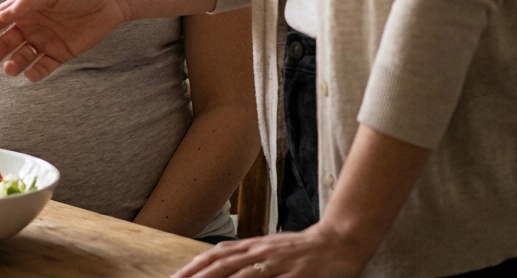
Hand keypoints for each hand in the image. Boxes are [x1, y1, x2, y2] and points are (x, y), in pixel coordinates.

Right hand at [0, 0, 125, 80]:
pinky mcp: (60, 53)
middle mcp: (29, 25)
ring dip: (12, 65)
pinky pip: (42, 67)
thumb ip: (28, 1)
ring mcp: (43, 40)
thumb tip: (4, 14)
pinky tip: (31, 73)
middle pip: (3, 43)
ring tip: (12, 69)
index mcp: (21, 7)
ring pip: (20, 57)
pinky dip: (34, 72)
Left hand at [173, 225, 370, 277]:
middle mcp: (261, 253)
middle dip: (198, 277)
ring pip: (243, 276)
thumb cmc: (301, 249)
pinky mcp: (297, 276)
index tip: (176, 277)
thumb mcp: (269, 247)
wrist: (339, 242)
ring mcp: (279, 264)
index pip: (218, 254)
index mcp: (254, 246)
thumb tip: (220, 253)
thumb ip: (246, 254)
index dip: (195, 266)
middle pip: (223, 265)